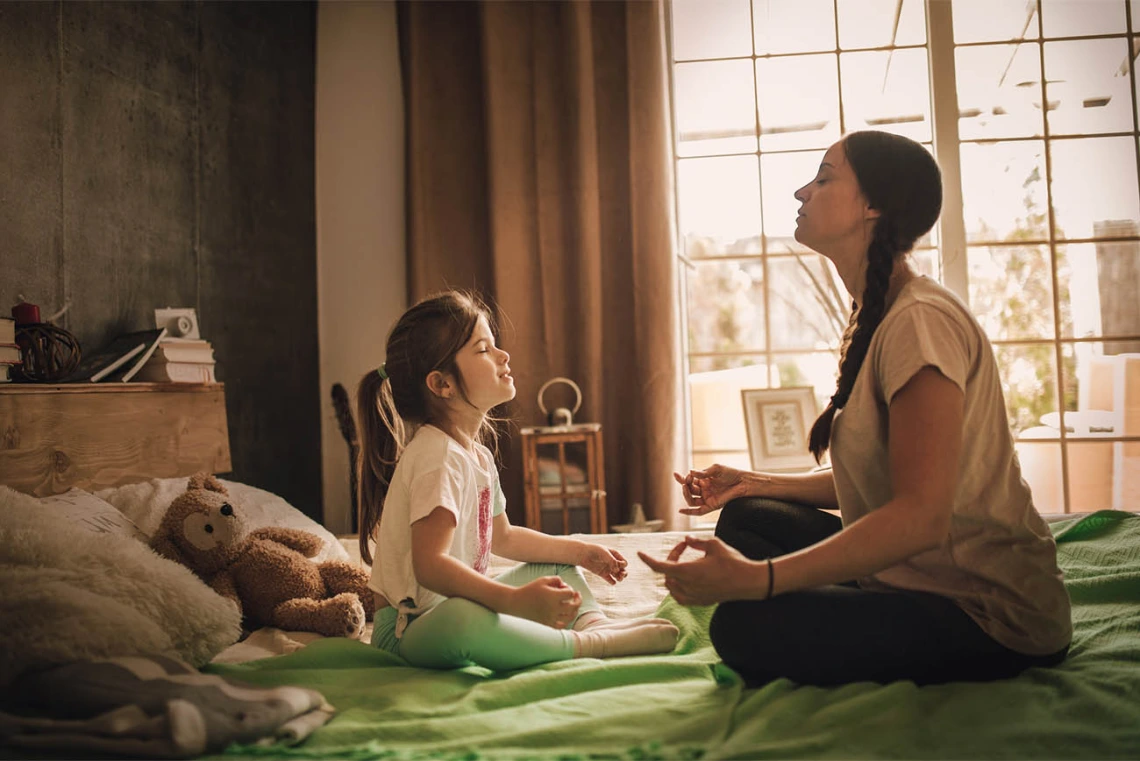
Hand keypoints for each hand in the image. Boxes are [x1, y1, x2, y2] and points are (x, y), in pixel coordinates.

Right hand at [508, 576, 581, 627]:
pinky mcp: (547, 625)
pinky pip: (562, 626)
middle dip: (578, 599)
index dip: (569, 589)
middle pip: (574, 606)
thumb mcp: (542, 580)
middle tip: (577, 596)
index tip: (563, 587)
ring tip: (574, 606)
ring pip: (570, 617)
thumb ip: (556, 579)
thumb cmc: (529, 590)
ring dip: (575, 610)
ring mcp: (551, 618)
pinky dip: (567, 621)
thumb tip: (565, 584)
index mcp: (552, 596)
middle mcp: (553, 608)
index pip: (570, 593)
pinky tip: (566, 616)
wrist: (516, 603)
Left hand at [578, 543, 627, 584]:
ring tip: (618, 579)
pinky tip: (613, 582)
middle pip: (622, 570)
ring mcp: (608, 568)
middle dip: (624, 573)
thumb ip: (612, 561)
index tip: (618, 566)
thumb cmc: (594, 550)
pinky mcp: (603, 574)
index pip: (624, 562)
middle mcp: (612, 562)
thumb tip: (618, 570)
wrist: (583, 554)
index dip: (623, 565)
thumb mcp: (605, 553)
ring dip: (620, 578)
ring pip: (617, 575)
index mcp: (615, 555)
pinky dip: (612, 582)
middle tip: (622, 575)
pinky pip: (610, 579)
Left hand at [638, 535, 758, 605]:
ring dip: (673, 572)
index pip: (660, 567)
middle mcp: (688, 586)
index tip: (640, 554)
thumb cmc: (733, 562)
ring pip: (672, 585)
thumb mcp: (714, 545)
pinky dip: (678, 586)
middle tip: (683, 546)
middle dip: (670, 558)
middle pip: (667, 573)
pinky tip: (687, 577)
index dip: (648, 560)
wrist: (749, 582)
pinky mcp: (700, 602)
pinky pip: (680, 596)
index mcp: (688, 571)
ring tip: (686, 560)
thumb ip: (696, 542)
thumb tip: (686, 539)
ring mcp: (693, 597)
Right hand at [674, 465, 749, 515]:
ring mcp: (707, 498)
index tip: (676, 475)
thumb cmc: (731, 473)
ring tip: (685, 487)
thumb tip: (690, 473)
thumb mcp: (716, 469)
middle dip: (685, 485)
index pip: (689, 480)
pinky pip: (698, 511)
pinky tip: (681, 510)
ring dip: (686, 494)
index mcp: (703, 480)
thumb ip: (703, 473)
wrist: (743, 482)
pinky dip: (689, 512)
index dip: (681, 478)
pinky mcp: (712, 506)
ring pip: (691, 500)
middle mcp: (704, 490)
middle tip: (686, 480)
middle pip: (689, 490)